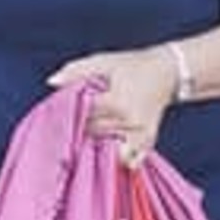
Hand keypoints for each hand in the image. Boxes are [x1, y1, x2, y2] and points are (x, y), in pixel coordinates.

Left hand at [49, 47, 178, 167]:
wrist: (167, 71)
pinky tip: (109, 147)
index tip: (61, 116)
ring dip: (96, 141)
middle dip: (81, 129)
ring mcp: (140, 134)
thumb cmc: (131, 65)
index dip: (71, 116)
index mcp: (117, 101)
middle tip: (73, 123)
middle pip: (93, 133)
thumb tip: (51, 82)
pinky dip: (118, 156)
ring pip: (107, 146)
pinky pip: (129, 158)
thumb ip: (76, 70)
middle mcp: (129, 121)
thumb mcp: (103, 61)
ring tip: (88, 133)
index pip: (84, 117)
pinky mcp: (148, 140)